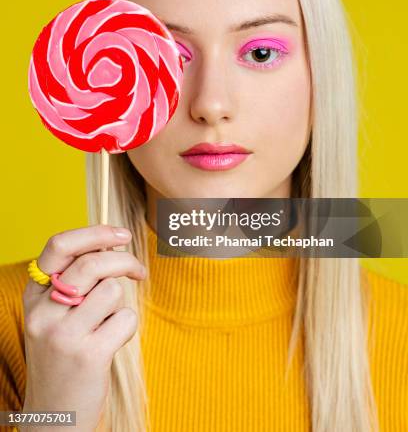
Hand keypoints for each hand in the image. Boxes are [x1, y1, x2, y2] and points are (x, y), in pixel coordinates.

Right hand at [21, 224, 146, 430]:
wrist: (55, 416)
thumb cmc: (63, 356)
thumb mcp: (54, 315)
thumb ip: (74, 281)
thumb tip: (110, 243)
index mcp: (34, 295)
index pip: (59, 245)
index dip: (95, 232)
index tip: (121, 235)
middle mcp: (43, 312)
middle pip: (93, 261)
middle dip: (125, 260)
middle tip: (139, 271)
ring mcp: (63, 334)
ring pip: (112, 289)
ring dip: (121, 303)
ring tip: (107, 324)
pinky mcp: (88, 355)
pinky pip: (126, 318)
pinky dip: (127, 326)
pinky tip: (111, 343)